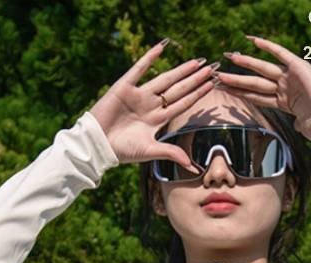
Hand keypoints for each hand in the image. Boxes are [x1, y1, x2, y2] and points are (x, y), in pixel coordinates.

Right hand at [89, 40, 215, 167]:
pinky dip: (150, 57)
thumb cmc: (122, 150)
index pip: (182, 104)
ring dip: (181, 70)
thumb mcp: (150, 151)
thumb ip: (172, 153)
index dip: (197, 94)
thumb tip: (193, 168)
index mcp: (157, 119)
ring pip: (164, 79)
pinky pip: (139, 69)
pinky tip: (162, 46)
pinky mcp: (124, 87)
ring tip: (197, 61)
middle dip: (194, 79)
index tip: (212, 84)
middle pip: (178, 89)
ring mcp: (138, 95)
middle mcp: (150, 105)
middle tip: (212, 68)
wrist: (98, 144)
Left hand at [215, 36, 310, 143]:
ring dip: (243, 65)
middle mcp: (285, 88)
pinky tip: (252, 40)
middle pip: (254, 83)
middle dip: (236, 79)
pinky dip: (267, 46)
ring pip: (261, 71)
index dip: (241, 93)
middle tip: (218, 75)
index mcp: (285, 102)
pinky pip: (280, 54)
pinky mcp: (299, 68)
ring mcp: (291, 77)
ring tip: (227, 60)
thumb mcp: (304, 127)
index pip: (257, 97)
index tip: (226, 90)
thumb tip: (298, 126)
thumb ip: (298, 124)